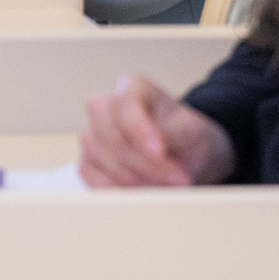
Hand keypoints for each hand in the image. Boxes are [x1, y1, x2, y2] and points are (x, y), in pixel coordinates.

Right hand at [80, 75, 234, 187]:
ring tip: (166, 186)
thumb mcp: (190, 131)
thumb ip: (173, 135)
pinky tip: (143, 193)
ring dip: (134, 179)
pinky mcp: (88, 163)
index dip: (139, 130)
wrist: (183, 157)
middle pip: (110, 135)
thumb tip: (154, 152)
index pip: (125, 103)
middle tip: (176, 178)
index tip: (160, 151)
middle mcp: (105, 107)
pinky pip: (93, 179)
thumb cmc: (185, 136)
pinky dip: (119, 190)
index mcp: (133, 86)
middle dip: (143, 162)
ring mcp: (92, 135)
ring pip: (99, 158)